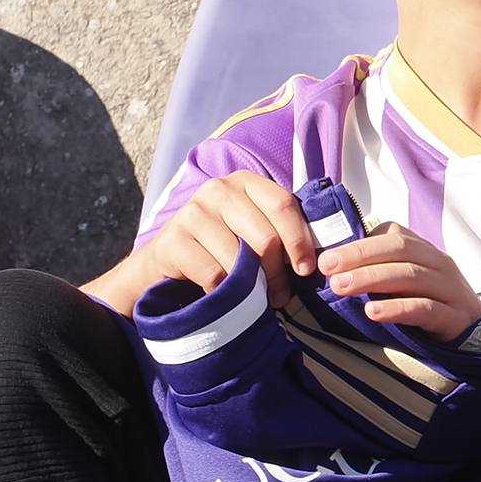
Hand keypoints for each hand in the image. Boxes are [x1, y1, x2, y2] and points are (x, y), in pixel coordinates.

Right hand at [131, 172, 318, 310]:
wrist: (165, 261)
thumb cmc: (219, 246)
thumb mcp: (251, 230)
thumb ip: (278, 232)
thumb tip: (315, 261)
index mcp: (245, 183)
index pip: (283, 205)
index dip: (300, 240)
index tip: (307, 269)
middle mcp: (218, 190)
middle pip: (266, 236)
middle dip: (279, 272)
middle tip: (282, 295)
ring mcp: (193, 212)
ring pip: (240, 258)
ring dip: (253, 287)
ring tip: (255, 298)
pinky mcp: (173, 240)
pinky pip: (214, 274)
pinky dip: (223, 291)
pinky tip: (221, 293)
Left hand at [318, 224, 480, 340]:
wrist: (477, 338)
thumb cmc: (432, 307)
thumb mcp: (408, 284)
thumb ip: (380, 272)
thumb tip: (333, 270)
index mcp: (425, 251)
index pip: (394, 234)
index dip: (359, 243)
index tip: (326, 257)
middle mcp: (439, 264)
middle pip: (400, 249)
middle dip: (360, 256)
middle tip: (327, 268)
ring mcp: (450, 289)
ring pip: (411, 275)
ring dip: (372, 278)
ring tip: (341, 287)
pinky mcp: (454, 317)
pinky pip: (425, 308)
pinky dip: (397, 308)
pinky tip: (372, 312)